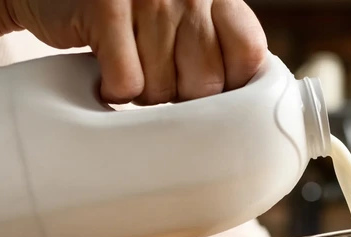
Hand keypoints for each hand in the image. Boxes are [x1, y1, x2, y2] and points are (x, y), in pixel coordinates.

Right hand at [0, 0, 266, 103]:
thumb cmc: (126, 16)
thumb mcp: (180, 16)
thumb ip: (215, 44)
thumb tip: (244, 112)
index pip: (248, 55)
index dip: (229, 87)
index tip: (203, 90)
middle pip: (206, 84)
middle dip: (178, 95)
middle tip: (154, 76)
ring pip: (163, 89)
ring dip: (141, 93)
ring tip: (126, 64)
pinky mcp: (106, 8)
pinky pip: (126, 84)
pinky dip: (111, 90)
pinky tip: (102, 69)